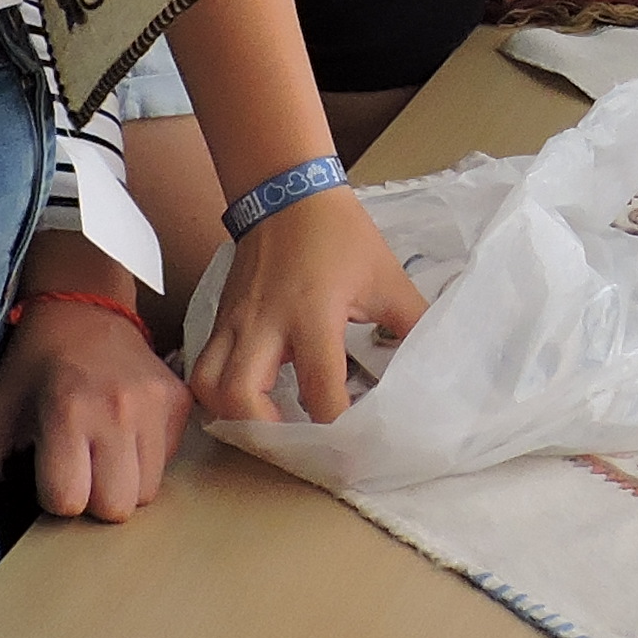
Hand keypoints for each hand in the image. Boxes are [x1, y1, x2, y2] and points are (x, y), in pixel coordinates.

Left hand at [0, 291, 188, 521]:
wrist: (82, 310)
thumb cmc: (31, 368)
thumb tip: (3, 525)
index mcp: (67, 411)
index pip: (70, 501)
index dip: (55, 497)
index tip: (50, 474)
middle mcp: (118, 409)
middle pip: (117, 507)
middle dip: (95, 501)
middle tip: (81, 473)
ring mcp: (156, 404)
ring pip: (149, 492)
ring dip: (123, 484)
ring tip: (103, 456)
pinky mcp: (180, 401)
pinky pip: (168, 461)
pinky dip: (146, 460)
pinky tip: (124, 436)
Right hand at [188, 181, 424, 427]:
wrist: (286, 192)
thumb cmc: (340, 236)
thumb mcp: (386, 279)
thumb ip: (411, 323)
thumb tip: (435, 364)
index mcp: (312, 315)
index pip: (318, 388)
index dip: (336, 426)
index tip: (355, 446)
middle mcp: (264, 324)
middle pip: (239, 397)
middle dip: (265, 432)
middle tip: (295, 441)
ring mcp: (234, 322)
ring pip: (207, 385)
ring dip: (233, 415)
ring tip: (267, 424)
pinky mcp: (219, 319)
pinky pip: (202, 366)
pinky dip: (218, 392)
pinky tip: (250, 397)